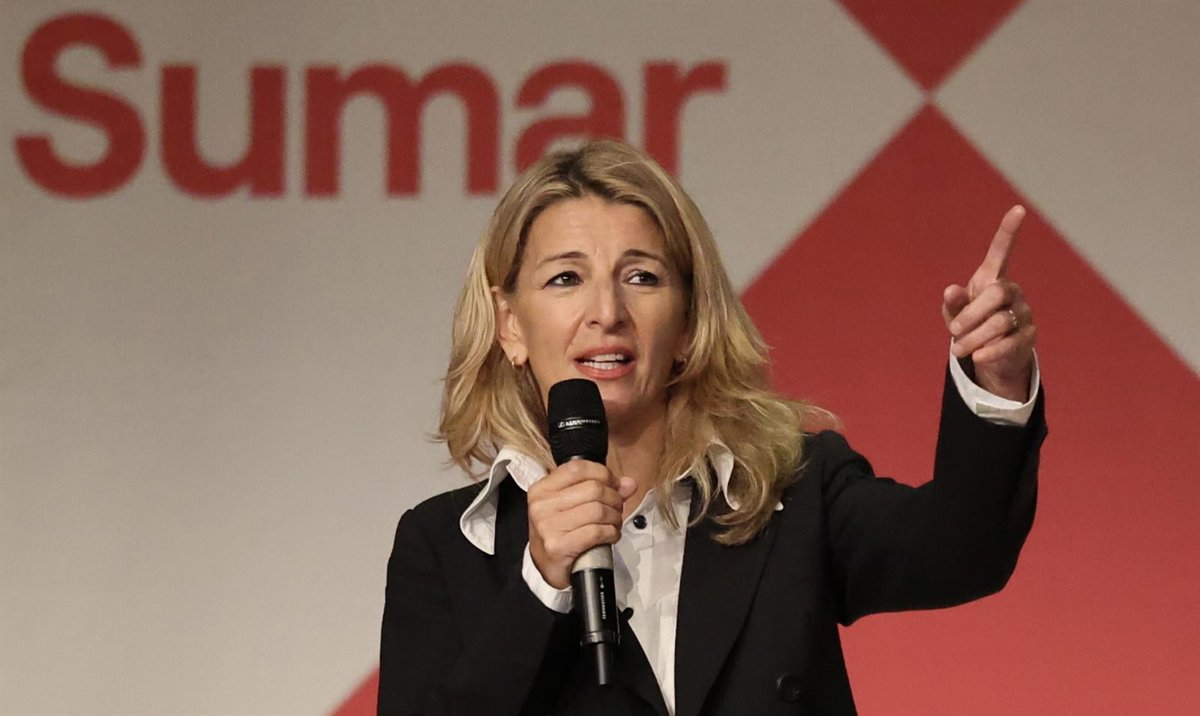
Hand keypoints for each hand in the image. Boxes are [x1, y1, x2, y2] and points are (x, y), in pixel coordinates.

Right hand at [527, 459, 636, 588]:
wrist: (546, 568)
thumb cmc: (560, 533)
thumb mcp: (572, 505)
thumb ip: (601, 489)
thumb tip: (628, 483)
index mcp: (542, 489)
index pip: (578, 468)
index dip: (603, 473)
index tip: (613, 485)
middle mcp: (542, 505)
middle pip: (593, 489)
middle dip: (614, 498)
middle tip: (616, 509)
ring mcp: (549, 526)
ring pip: (598, 510)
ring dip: (614, 517)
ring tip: (614, 523)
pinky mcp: (559, 546)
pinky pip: (597, 531)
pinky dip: (611, 533)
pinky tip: (610, 535)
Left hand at [942, 205, 1036, 401]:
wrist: (987, 355)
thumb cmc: (969, 325)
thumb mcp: (955, 314)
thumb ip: (952, 303)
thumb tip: (951, 290)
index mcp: (991, 279)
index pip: (1002, 251)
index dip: (1008, 231)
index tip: (1018, 209)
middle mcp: (1012, 291)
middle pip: (997, 294)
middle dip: (971, 314)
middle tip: (953, 331)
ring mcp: (1023, 313)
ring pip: (1000, 322)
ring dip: (974, 338)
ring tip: (958, 349)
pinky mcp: (1029, 336)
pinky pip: (1009, 343)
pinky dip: (989, 351)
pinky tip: (978, 357)